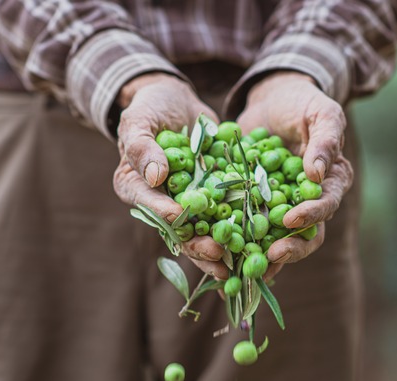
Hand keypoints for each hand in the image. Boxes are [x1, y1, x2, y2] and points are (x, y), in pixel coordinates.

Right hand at [112, 73, 229, 278]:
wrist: (176, 101)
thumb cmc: (150, 108)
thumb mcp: (139, 121)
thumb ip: (142, 146)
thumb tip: (155, 175)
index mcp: (136, 187)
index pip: (149, 205)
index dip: (165, 213)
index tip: (182, 216)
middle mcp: (162, 202)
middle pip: (180, 229)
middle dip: (199, 244)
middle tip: (217, 253)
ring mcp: (190, 202)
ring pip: (206, 230)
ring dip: (223, 247)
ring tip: (240, 263)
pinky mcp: (214, 196)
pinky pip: (229, 213)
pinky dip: (243, 227)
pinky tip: (260, 241)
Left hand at [237, 72, 353, 278]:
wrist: (273, 98)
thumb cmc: (303, 103)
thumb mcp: (320, 112)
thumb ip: (325, 140)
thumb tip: (317, 174)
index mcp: (332, 181)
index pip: (326, 205)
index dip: (310, 216)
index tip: (290, 221)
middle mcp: (309, 201)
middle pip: (305, 235)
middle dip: (289, 248)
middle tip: (271, 256)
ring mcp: (281, 206)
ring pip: (276, 239)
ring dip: (263, 257)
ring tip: (245, 270)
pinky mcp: (254, 205)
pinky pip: (247, 228)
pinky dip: (236, 243)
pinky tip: (222, 257)